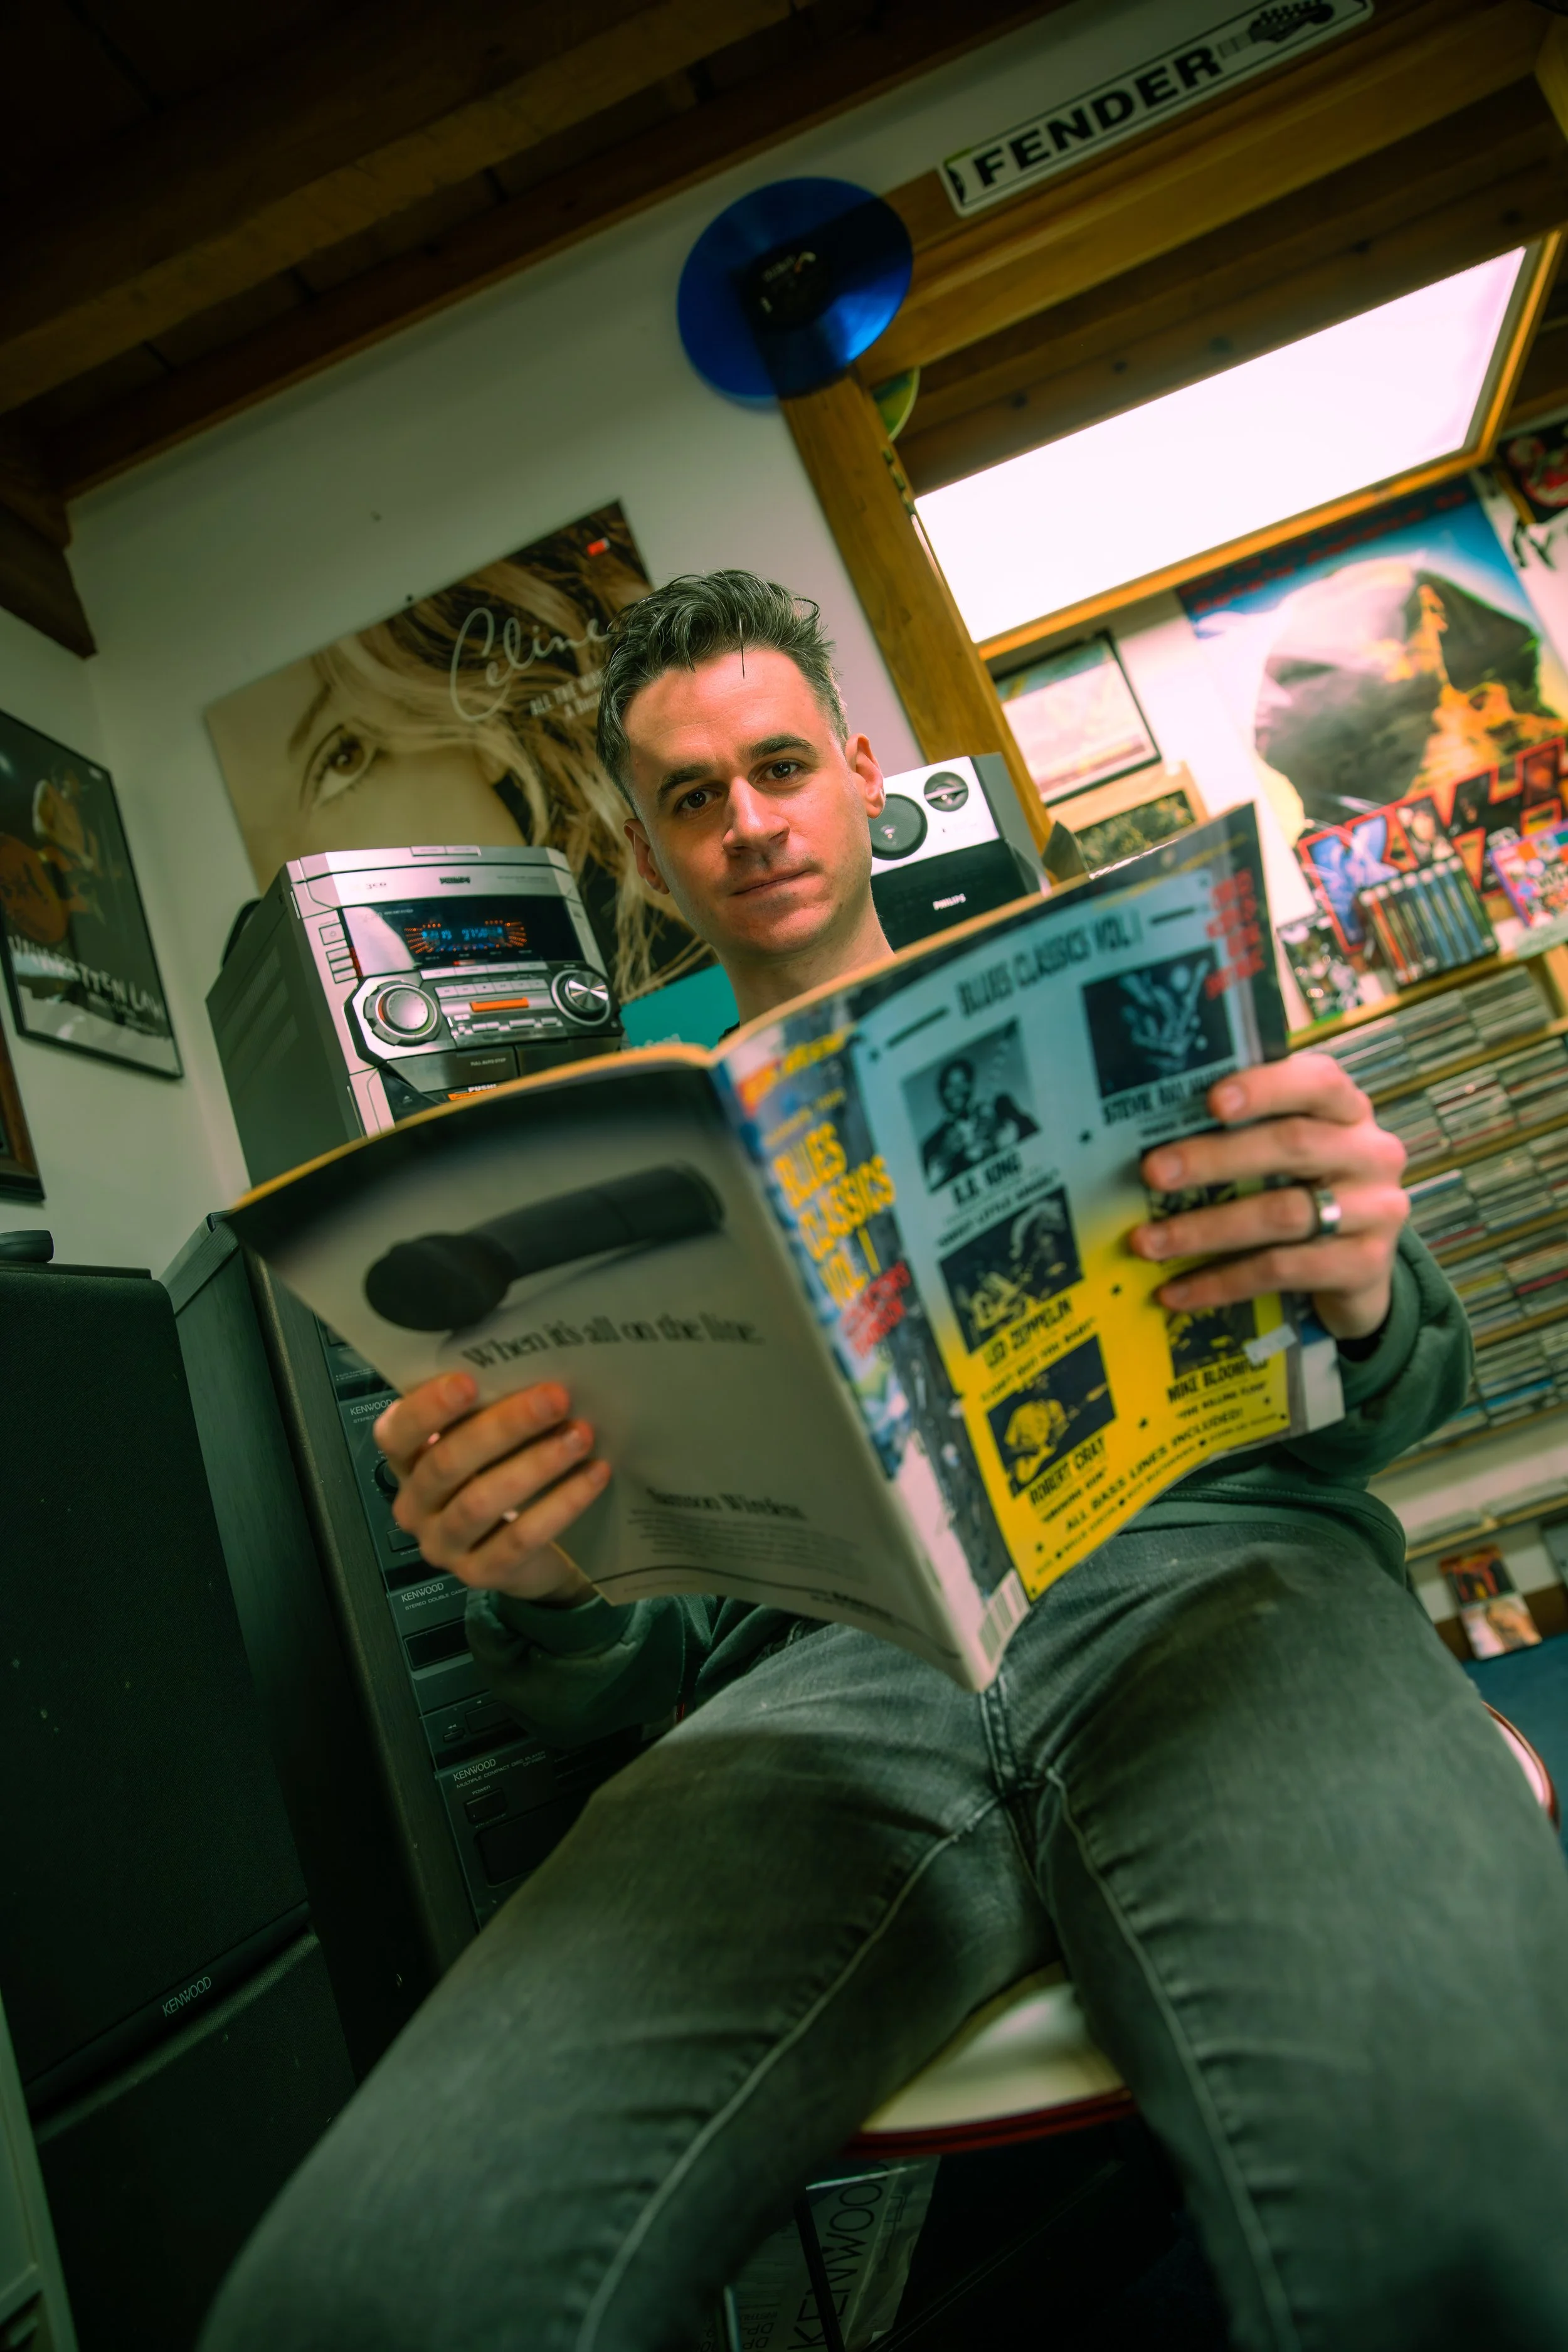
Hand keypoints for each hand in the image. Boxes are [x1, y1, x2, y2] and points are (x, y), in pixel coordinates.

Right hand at [372, 1374, 608, 1602]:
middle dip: (504, 1426)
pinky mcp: (481, 1574)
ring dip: (536, 1463)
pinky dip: (561, 1504)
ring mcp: (445, 1545)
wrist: (533, 1556)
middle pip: (447, 1462)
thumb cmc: (504, 1477)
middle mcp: (416, 1507)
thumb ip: (488, 1411)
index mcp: (408, 1463)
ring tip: (580, 1435)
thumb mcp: (487, 1443)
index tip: (468, 1381)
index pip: (395, 1433)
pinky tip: (593, 1476)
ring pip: (481, 1501)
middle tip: (554, 1397)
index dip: (426, 1407)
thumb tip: (534, 1366)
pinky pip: (520, 1538)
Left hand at [1129, 1053, 1408, 1341]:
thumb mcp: (1287, 1153)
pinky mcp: (1365, 1264)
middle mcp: (1370, 1153)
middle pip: (1292, 1145)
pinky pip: (1283, 1270)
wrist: (1357, 1268)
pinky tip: (1175, 1292)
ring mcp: (1376, 1210)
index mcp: (1347, 1109)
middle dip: (1214, 1158)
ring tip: (1147, 1242)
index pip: (1318, 1081)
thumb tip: (1152, 1131)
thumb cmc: (1306, 1190)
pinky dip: (1222, 1282)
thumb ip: (1243, 1131)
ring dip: (1205, 1229)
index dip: (1266, 1087)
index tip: (1210, 1102)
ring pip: (1282, 1213)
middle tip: (1152, 1173)